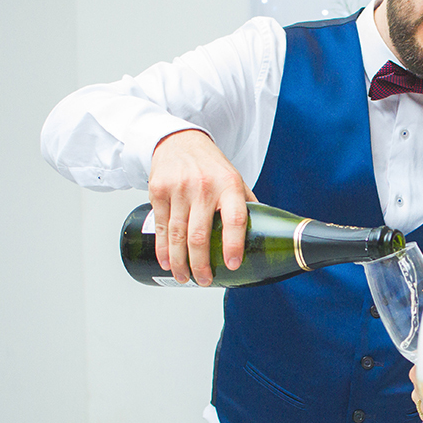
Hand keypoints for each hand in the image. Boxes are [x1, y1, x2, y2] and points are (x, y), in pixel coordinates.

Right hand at [148, 129, 255, 284]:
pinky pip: (161, 226)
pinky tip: (168, 262)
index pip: (234, 219)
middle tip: (205, 281)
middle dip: (201, 264)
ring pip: (177, 234)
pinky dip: (163, 249)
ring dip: (180, 262)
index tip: (233, 265)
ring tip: (186, 278)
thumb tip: (264, 236)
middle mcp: (204, 187)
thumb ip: (246, 206)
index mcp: (229, 186)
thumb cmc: (211, 166)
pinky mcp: (158, 191)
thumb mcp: (235, 180)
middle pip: (199, 235)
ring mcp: (178, 189)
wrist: (180, 141)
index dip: (233, 244)